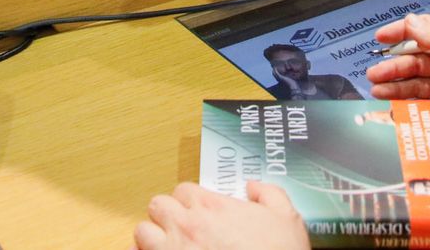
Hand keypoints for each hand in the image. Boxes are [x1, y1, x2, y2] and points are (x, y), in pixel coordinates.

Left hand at [134, 182, 307, 249]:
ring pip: (142, 231)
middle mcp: (187, 225)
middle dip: (167, 214)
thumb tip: (254, 186)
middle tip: (180, 227)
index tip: (199, 212)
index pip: (183, 190)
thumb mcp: (287, 218)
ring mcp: (173, 249)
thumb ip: (269, 194)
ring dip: (151, 236)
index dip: (190, 200)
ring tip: (166, 245)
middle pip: (158, 205)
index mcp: (211, 206)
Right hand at [367, 14, 429, 150]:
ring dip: (395, 85)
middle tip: (374, 74)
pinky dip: (406, 103)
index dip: (401, 32)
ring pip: (415, 83)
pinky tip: (392, 105)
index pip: (424, 32)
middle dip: (394, 66)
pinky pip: (422, 103)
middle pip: (415, 60)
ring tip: (377, 90)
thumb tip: (411, 19)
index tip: (381, 38)